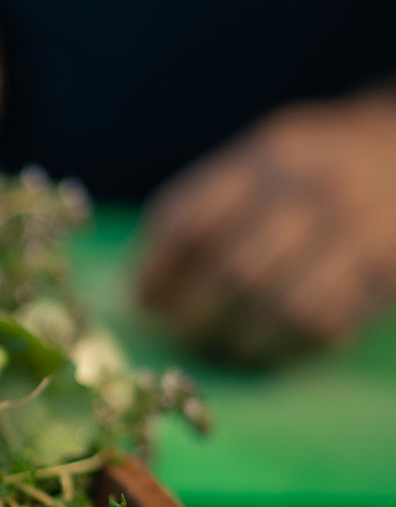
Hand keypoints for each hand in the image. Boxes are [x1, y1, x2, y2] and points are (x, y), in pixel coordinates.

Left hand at [139, 95, 395, 363]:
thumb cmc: (312, 171)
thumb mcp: (262, 161)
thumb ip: (205, 210)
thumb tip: (140, 288)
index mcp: (270, 156)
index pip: (191, 221)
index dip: (155, 272)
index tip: (140, 300)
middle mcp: (317, 190)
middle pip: (235, 271)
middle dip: (193, 313)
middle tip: (176, 330)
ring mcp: (360, 231)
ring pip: (282, 307)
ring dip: (239, 337)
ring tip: (220, 343)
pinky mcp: (389, 272)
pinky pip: (326, 326)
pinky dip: (284, 346)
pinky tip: (265, 344)